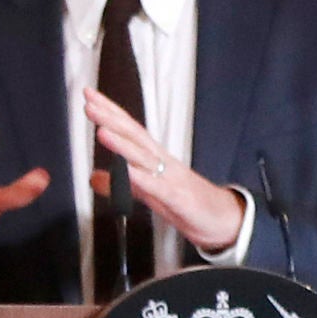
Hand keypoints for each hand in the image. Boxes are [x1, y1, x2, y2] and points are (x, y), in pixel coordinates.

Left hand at [83, 91, 250, 250]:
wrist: (226, 221)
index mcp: (155, 160)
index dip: (111, 113)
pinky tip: (125, 172)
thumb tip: (94, 177)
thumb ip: (121, 184)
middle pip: (135, 136)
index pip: (130, 131)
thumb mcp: (147, 194)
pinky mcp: (178, 199)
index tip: (90, 97)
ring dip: (122, 144)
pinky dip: (140, 179)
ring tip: (101, 130)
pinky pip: (157, 187)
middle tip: (90, 103)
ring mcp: (171, 179)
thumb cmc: (188, 204)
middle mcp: (163, 163)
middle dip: (112, 119)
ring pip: (144, 158)